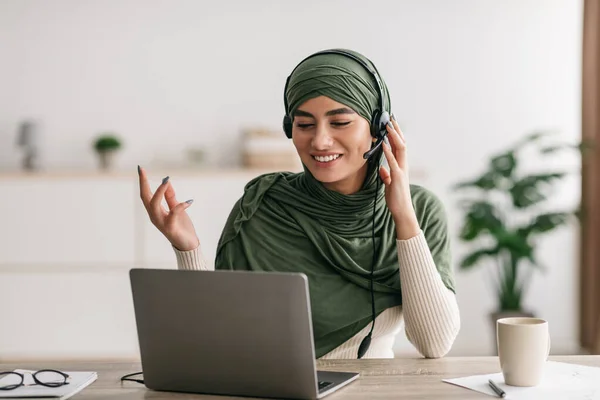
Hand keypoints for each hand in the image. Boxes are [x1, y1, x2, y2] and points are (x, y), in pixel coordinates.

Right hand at [138, 166, 199, 250]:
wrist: (188, 244)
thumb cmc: (181, 226)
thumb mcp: (176, 208)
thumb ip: (170, 197)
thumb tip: (166, 182)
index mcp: (155, 211)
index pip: (146, 194)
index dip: (143, 182)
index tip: (140, 168)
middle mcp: (154, 216)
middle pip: (145, 198)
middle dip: (143, 184)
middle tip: (142, 170)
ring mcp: (161, 223)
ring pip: (154, 205)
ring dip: (160, 192)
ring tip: (166, 180)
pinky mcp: (171, 228)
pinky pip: (173, 214)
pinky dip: (181, 206)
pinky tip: (189, 201)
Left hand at [379, 116, 420, 239]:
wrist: (401, 210)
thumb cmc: (395, 197)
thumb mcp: (388, 184)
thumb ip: (386, 175)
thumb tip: (382, 169)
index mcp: (401, 166)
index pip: (399, 146)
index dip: (395, 134)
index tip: (391, 124)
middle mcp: (403, 165)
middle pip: (402, 143)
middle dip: (396, 130)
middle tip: (391, 118)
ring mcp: (401, 170)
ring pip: (400, 149)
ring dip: (394, 137)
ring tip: (388, 126)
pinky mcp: (397, 177)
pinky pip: (393, 162)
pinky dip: (388, 152)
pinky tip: (384, 144)